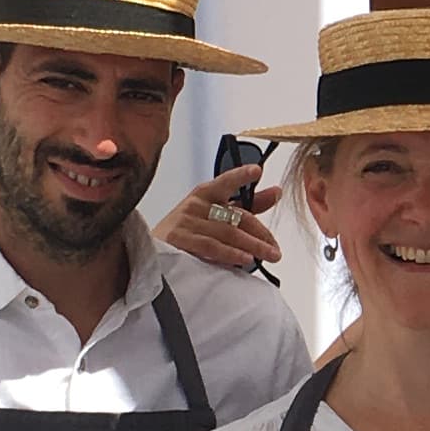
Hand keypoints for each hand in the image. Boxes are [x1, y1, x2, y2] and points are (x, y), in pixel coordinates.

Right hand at [158, 167, 279, 275]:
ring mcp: (187, 221)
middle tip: (276, 249)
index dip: (241, 175)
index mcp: (206, 193)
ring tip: (269, 256)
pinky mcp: (180, 239)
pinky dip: (231, 254)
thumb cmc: (188, 230)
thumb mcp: (217, 213)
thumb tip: (276, 192)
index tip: (257, 170)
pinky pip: (211, 246)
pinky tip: (245, 260)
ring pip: (228, 232)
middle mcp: (197, 204)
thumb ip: (248, 205)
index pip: (226, 182)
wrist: (153, 251)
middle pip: (237, 216)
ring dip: (252, 246)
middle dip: (260, 233)